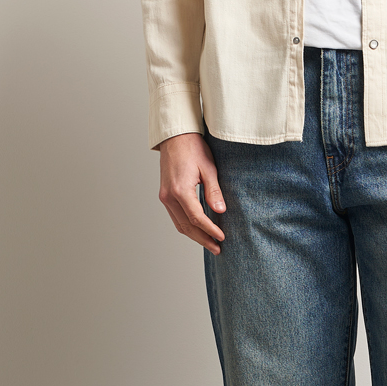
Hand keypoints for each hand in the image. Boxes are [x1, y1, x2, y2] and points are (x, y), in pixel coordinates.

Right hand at [158, 132, 225, 253]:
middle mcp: (169, 196)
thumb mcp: (209, 169)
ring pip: (179, 224)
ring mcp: (164, 197)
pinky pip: (175, 217)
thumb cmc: (193, 148)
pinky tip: (198, 230)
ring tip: (210, 243)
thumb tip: (220, 211)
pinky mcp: (165, 195)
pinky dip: (187, 226)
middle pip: (186, 226)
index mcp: (180, 190)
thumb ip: (214, 192)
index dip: (210, 230)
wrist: (175, 137)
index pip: (196, 218)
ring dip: (195, 236)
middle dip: (203, 239)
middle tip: (217, 248)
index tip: (221, 238)